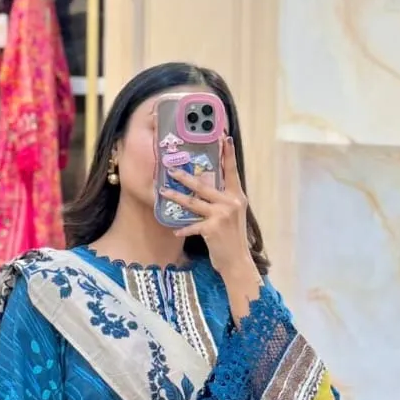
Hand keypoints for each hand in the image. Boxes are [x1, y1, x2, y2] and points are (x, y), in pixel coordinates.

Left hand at [160, 139, 253, 280]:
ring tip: (163, 191)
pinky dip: (183, 229)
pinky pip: (192, 226)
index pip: (231, 171)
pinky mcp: (212, 229)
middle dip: (185, 176)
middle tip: (170, 168)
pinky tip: (175, 230)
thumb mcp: (232, 215)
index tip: (223, 136)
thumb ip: (222, 200)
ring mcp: (221, 215)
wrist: (237, 262)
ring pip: (193, 202)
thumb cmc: (232, 238)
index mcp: (236, 196)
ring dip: (176, 197)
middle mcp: (230, 202)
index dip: (227, 154)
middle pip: (203, 185)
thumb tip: (205, 187)